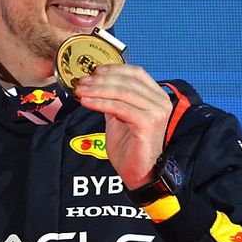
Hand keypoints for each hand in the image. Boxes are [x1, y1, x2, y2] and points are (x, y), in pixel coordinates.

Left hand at [74, 64, 171, 188]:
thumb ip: (113, 98)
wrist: (138, 172)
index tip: (93, 71)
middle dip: (101, 80)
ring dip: (98, 90)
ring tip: (80, 90)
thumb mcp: (119, 116)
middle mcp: (160, 101)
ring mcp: (156, 112)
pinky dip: (101, 103)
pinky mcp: (147, 123)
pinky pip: (120, 108)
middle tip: (81, 81)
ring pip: (123, 93)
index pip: (136, 73)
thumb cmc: (130, 146)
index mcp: (156, 96)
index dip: (114, 69)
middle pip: (127, 81)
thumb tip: (94, 82)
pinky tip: (87, 102)